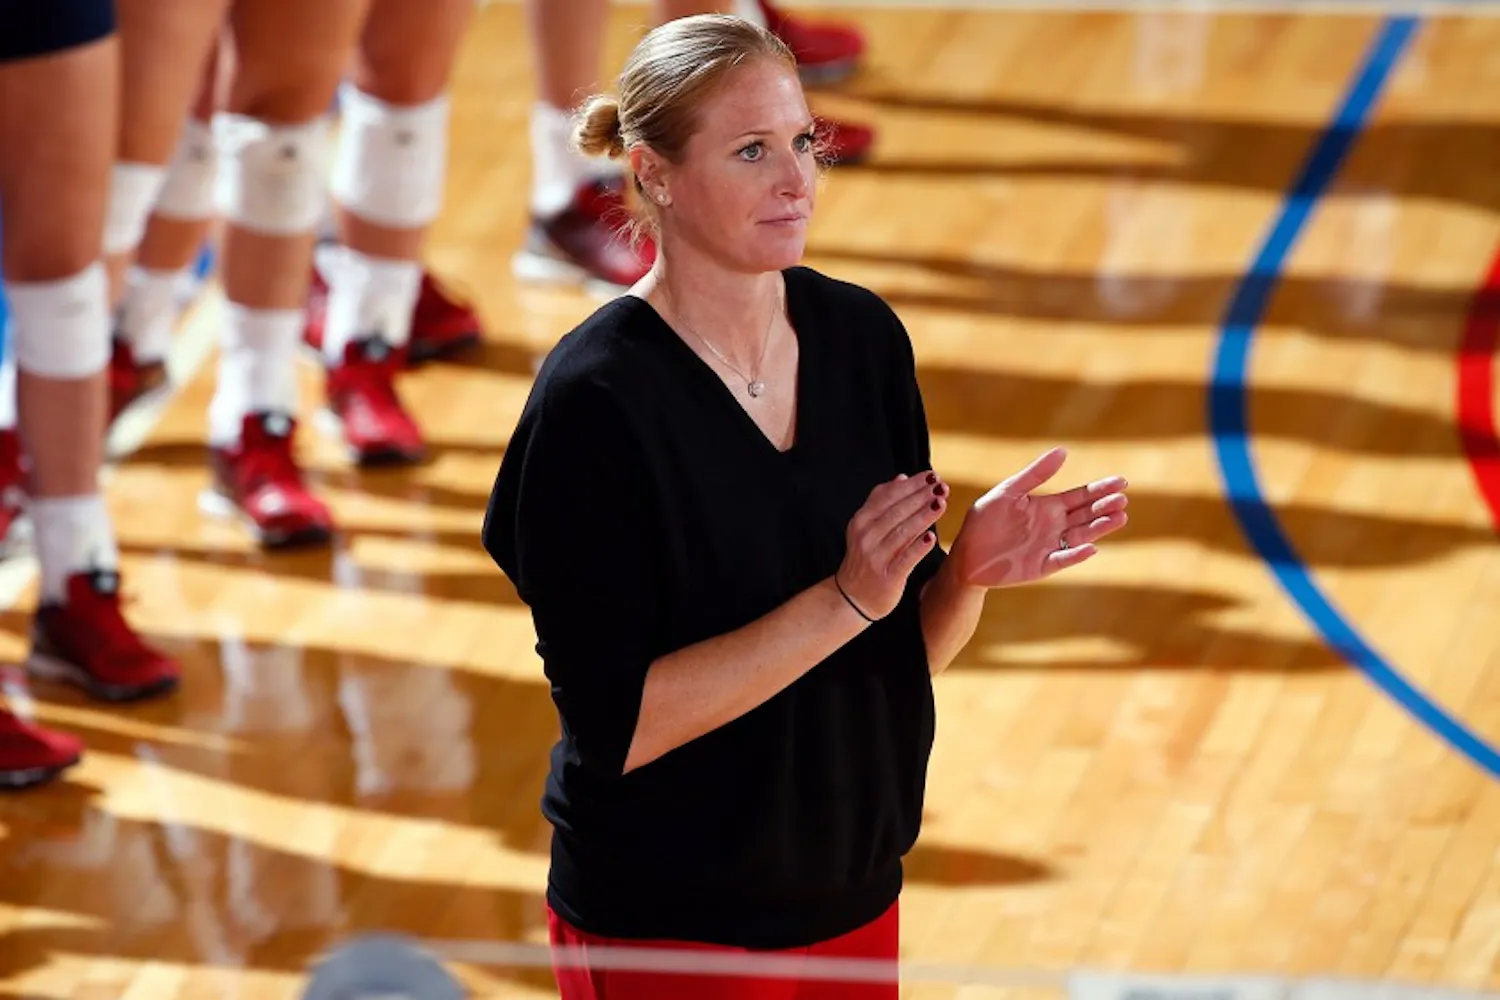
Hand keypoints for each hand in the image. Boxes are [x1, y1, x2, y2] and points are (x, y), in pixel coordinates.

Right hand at [836, 471, 947, 619]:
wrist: (852, 597)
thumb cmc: (865, 558)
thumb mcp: (866, 527)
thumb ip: (882, 501)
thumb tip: (902, 477)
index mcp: (861, 521)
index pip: (887, 496)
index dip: (911, 485)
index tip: (931, 475)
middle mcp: (866, 537)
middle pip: (897, 511)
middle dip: (921, 496)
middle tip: (942, 486)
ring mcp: (875, 557)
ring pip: (902, 532)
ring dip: (923, 516)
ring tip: (941, 504)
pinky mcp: (887, 577)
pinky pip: (905, 559)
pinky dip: (918, 548)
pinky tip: (931, 538)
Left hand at [950, 447, 1127, 587]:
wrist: (966, 554)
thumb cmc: (984, 520)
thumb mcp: (1008, 491)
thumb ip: (1035, 474)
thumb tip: (1063, 451)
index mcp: (1048, 507)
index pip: (1080, 496)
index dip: (1100, 489)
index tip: (1121, 482)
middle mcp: (1054, 526)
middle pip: (1086, 515)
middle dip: (1104, 506)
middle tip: (1122, 499)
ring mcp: (1050, 547)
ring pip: (1081, 535)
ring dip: (1100, 528)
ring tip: (1119, 517)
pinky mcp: (1042, 566)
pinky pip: (1062, 559)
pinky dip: (1076, 554)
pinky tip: (1091, 547)